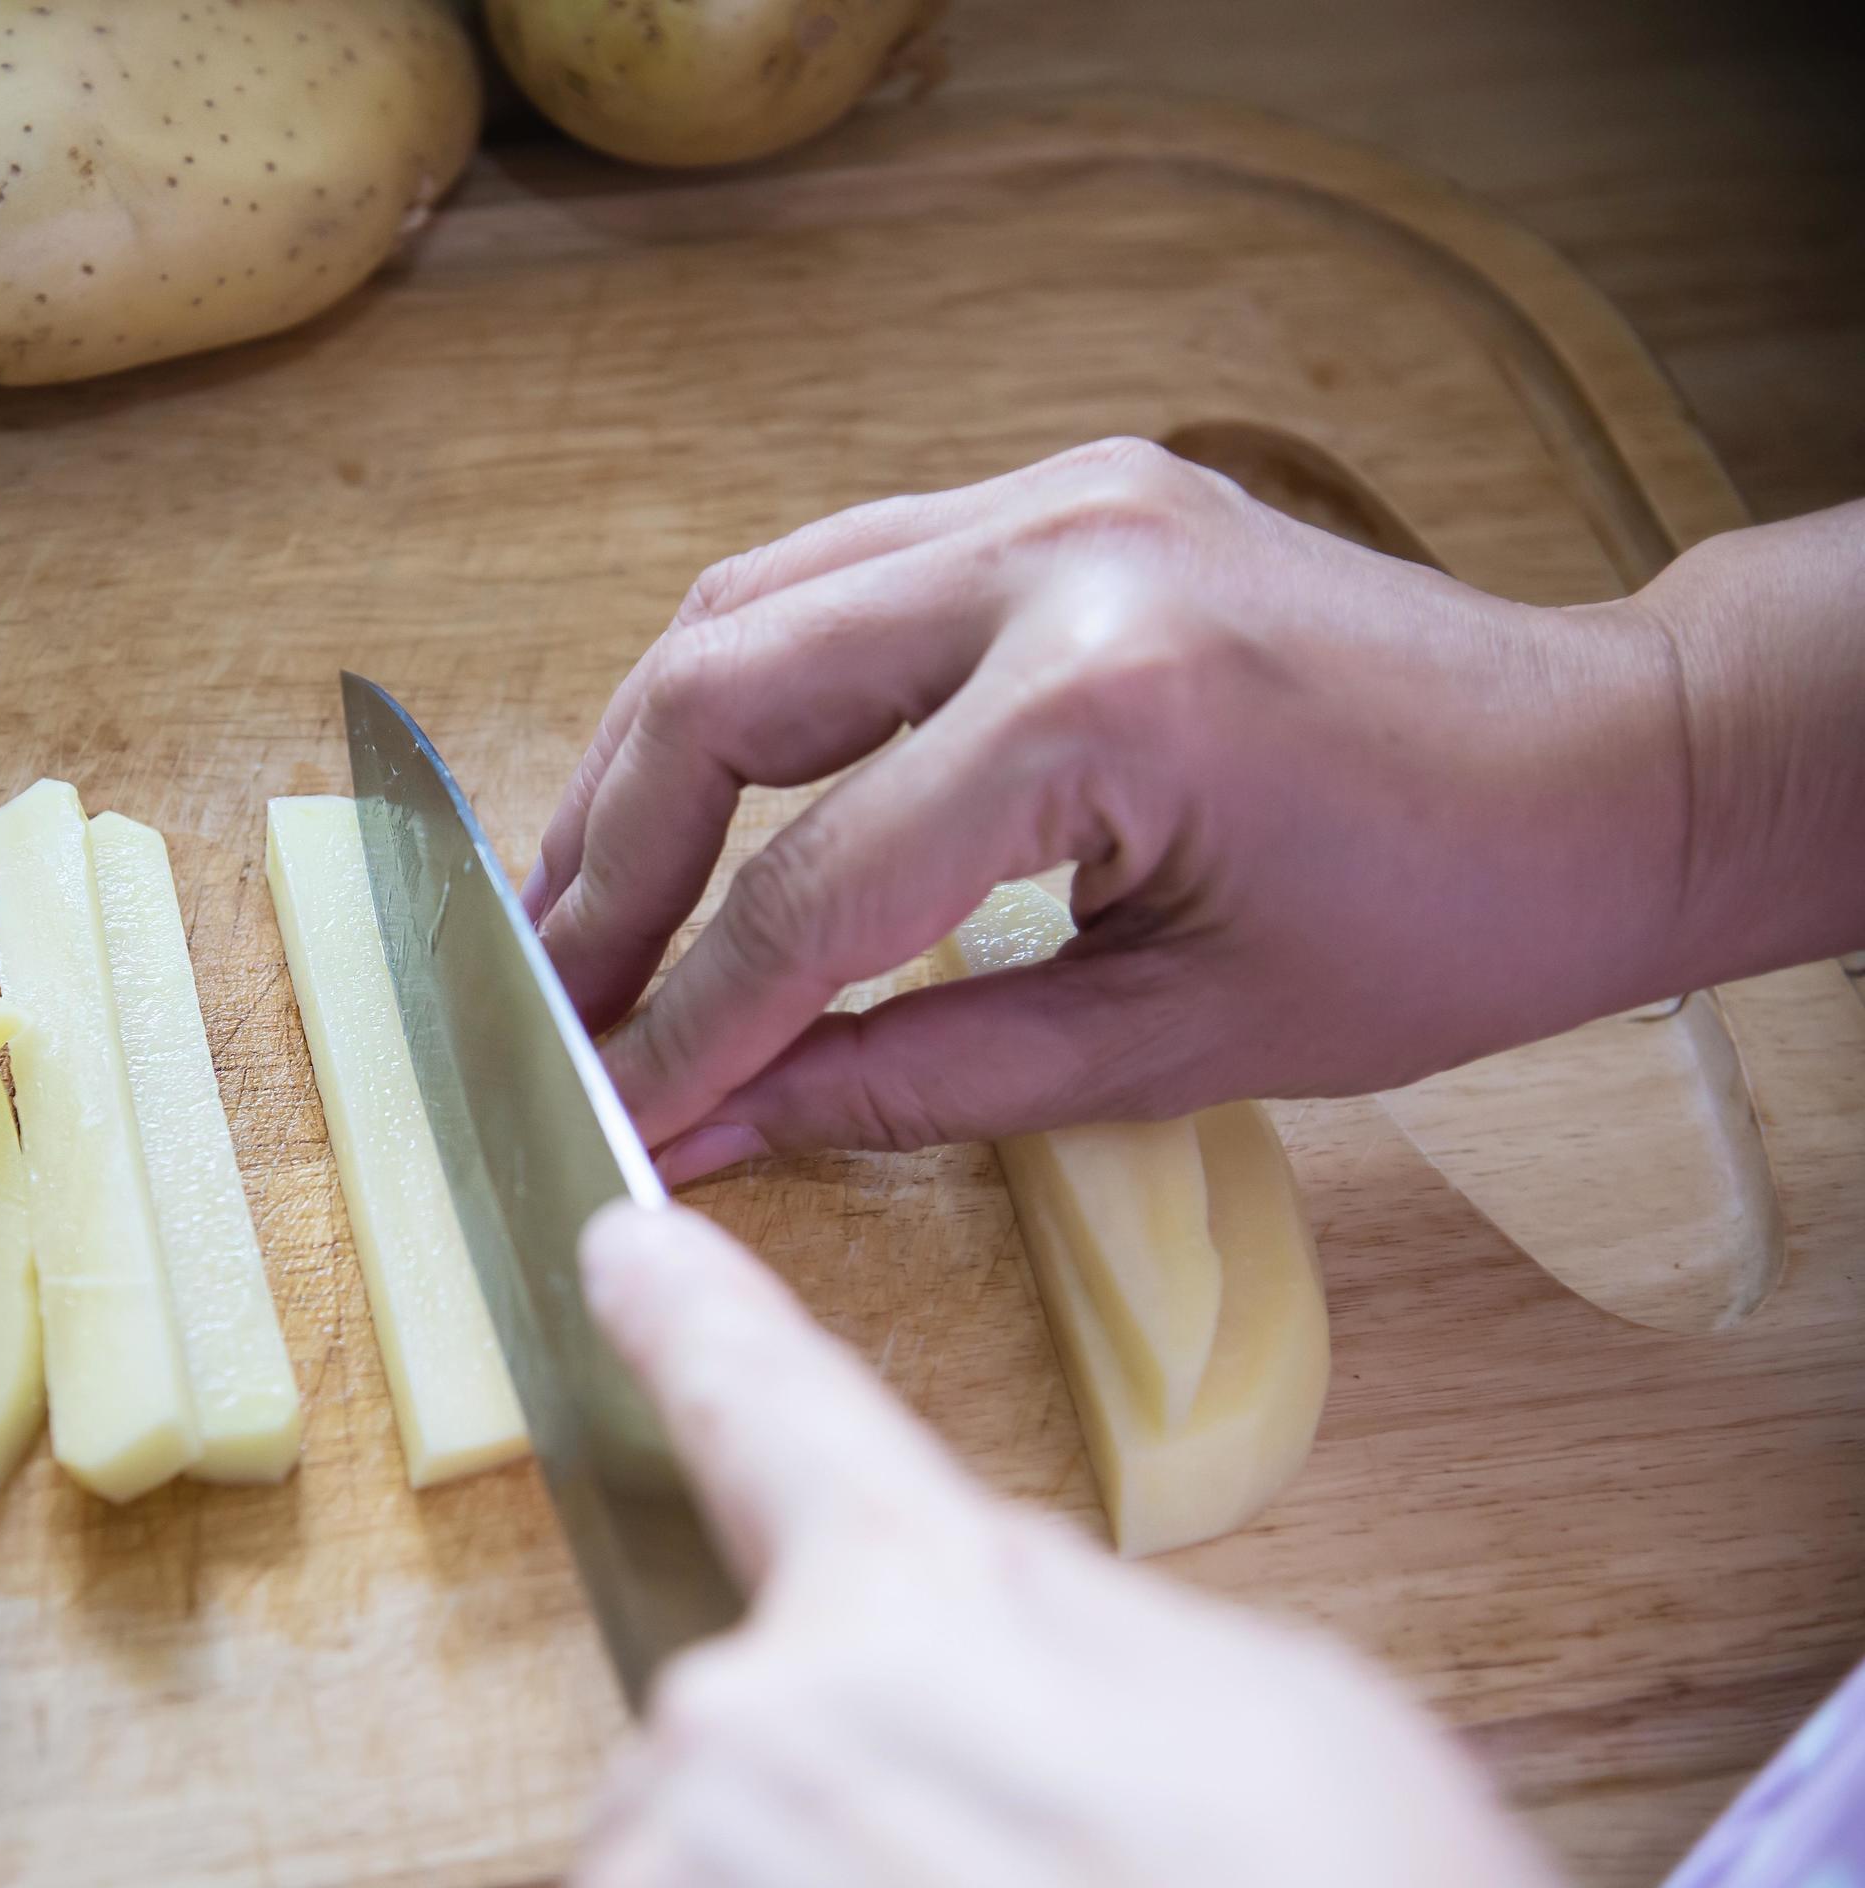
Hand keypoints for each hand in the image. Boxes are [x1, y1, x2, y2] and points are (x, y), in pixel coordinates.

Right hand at [522, 439, 1864, 1172]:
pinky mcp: (1057, 488)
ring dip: (644, 767)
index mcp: (1108, 704)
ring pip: (746, 608)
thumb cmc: (1444, 927)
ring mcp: (1051, 493)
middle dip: (607, 869)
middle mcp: (1055, 556)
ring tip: (581, 910)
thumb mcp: (1172, 1043)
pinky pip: (826, 574)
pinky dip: (735, 691)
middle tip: (548, 1002)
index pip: (815, 885)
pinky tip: (695, 796)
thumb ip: (914, 1075)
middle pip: (720, 694)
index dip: (688, 1019)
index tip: (605, 1112)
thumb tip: (715, 1127)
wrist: (1610, 765)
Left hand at [563, 1201, 1596, 1887]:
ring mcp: (699, 1864)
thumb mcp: (1276, 1704)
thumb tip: (978, 1596)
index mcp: (922, 1585)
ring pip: (720, 1833)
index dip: (691, 1318)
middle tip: (1040, 1856)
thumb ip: (1070, 1617)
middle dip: (872, 1755)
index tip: (620, 1251)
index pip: (765, 1398)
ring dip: (832, 1881)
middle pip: (760, 1686)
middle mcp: (762, 1710)